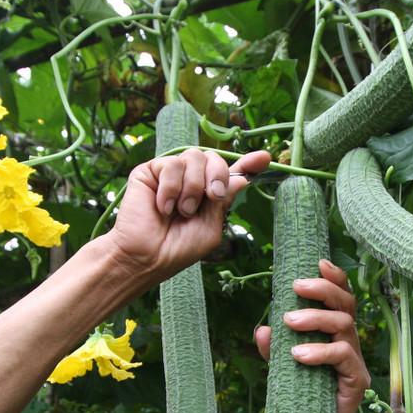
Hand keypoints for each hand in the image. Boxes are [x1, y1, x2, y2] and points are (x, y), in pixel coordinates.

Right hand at [108, 147, 271, 280]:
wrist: (147, 256)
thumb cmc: (178, 249)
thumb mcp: (211, 227)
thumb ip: (225, 201)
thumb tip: (243, 179)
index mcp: (208, 195)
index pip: (231, 173)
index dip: (249, 163)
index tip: (265, 157)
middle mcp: (191, 181)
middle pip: (214, 158)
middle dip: (218, 175)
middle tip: (212, 197)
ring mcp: (171, 174)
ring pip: (194, 157)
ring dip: (192, 187)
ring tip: (181, 211)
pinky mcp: (150, 171)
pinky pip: (171, 164)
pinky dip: (171, 188)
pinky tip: (163, 207)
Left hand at [255, 259, 370, 412]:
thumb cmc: (300, 395)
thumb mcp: (280, 368)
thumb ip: (273, 349)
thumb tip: (261, 330)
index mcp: (335, 332)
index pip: (342, 297)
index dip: (334, 278)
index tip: (317, 262)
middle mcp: (349, 342)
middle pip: (346, 305)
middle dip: (322, 290)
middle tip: (295, 287)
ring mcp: (355, 361)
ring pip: (344, 325)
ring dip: (315, 318)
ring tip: (288, 322)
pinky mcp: (356, 381)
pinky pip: (343, 356)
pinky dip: (321, 351)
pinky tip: (299, 355)